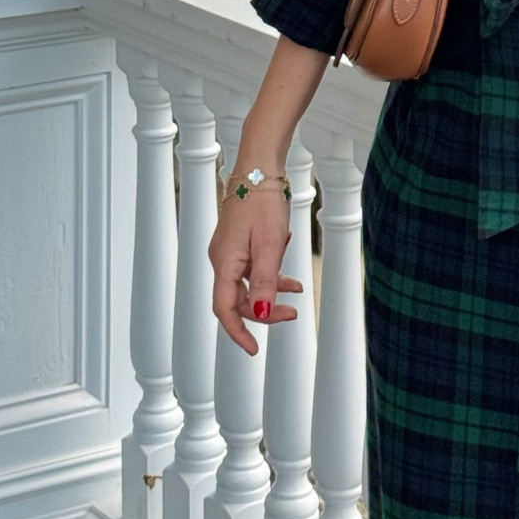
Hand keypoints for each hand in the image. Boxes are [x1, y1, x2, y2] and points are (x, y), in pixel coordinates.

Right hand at [209, 190, 304, 356]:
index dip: (238, 332)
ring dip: (271, 291)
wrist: (259, 168)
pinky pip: (253, 267)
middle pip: (238, 299)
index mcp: (224, 262)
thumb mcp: (269, 245)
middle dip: (265, 310)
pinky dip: (270, 274)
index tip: (253, 349)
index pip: (224, 309)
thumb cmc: (262, 201)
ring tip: (296, 292)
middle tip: (291, 314)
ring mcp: (230, 250)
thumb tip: (263, 313)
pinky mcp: (239, 242)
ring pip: (248, 283)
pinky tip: (289, 275)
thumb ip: (266, 281)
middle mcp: (222, 259)